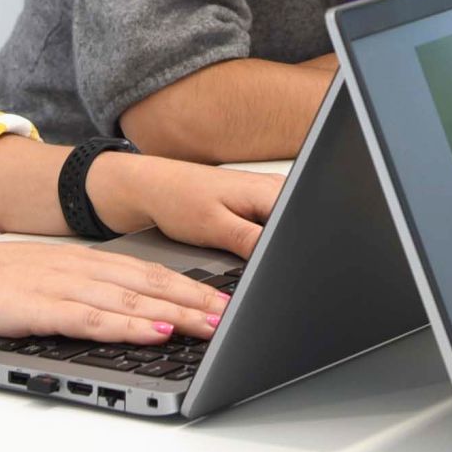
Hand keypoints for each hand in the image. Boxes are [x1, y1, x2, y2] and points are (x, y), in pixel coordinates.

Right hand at [0, 237, 231, 346]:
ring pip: (130, 299)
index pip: (146, 272)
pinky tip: (152, 330)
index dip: (188, 285)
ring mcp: (60, 286)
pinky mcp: (40, 308)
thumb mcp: (41, 280)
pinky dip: (127, 324)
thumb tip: (119, 312)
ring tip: (210, 325)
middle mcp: (78, 268)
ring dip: (174, 313)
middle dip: (195, 299)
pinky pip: (92, 318)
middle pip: (149, 283)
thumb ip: (79, 293)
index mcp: (81, 261)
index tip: (222, 299)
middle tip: (232, 314)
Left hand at [90, 151, 277, 255]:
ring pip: (278, 229)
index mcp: (269, 190)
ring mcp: (265, 193)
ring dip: (263, 244)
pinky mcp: (256, 201)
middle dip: (274, 250)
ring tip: (232, 241)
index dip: (285, 252)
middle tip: (239, 251)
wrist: (155, 188)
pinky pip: (267, 225)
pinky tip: (233, 239)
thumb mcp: (217, 228)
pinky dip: (255, 238)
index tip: (261, 264)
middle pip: (290, 229)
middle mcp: (272, 187)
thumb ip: (253, 242)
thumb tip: (279, 260)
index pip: (296, 226)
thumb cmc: (178, 200)